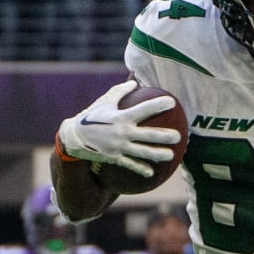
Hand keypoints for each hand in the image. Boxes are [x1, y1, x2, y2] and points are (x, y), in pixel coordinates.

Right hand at [56, 80, 181, 178]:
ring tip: (172, 156)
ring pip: (142, 152)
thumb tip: (135, 79)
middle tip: (179, 136)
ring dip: (158, 154)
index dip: (158, 105)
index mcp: (121, 116)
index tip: (172, 102)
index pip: (144, 109)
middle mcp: (122, 132)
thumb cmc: (92, 116)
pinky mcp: (114, 158)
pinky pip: (130, 165)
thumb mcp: (105, 101)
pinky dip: (140, 169)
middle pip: (148, 135)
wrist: (74, 137)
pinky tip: (152, 173)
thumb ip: (121, 91)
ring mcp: (119, 146)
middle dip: (165, 136)